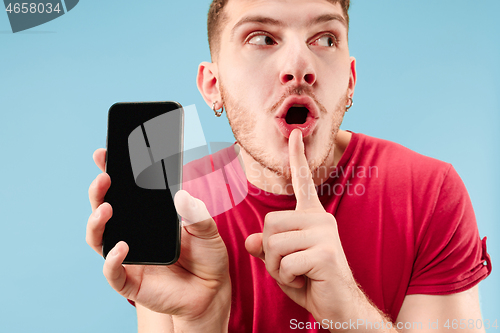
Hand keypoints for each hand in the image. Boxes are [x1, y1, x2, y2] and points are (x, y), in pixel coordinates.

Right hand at [86, 149, 229, 327]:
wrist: (211, 290)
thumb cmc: (207, 256)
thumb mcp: (207, 229)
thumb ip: (196, 212)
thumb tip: (181, 194)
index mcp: (147, 218)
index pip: (124, 193)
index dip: (112, 173)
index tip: (104, 154)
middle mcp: (132, 234)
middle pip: (104, 210)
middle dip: (99, 192)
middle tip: (104, 176)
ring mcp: (129, 257)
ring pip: (99, 239)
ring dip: (96, 222)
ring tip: (106, 208)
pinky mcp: (131, 282)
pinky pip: (113, 273)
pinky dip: (112, 261)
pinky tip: (122, 247)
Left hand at [245, 129, 360, 322]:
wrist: (340, 307)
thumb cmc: (311, 282)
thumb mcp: (282, 263)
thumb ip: (267, 248)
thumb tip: (251, 240)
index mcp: (312, 217)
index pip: (303, 182)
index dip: (297, 158)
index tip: (294, 133)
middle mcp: (321, 219)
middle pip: (269, 223)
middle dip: (270, 252)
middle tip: (290, 266)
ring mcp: (325, 234)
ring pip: (274, 243)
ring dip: (278, 267)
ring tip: (298, 273)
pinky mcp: (325, 252)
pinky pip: (286, 263)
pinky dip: (288, 278)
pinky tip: (307, 280)